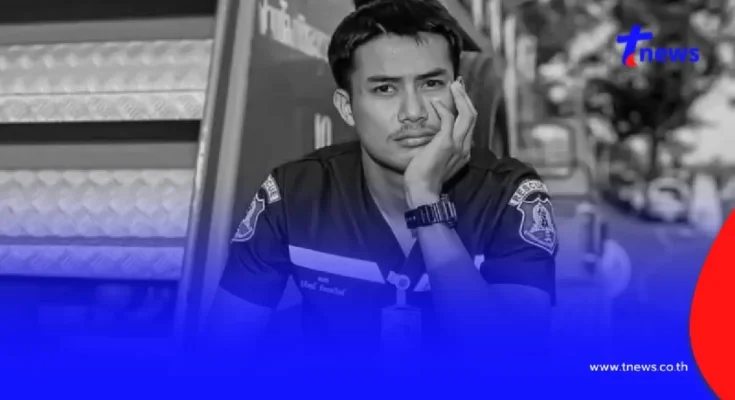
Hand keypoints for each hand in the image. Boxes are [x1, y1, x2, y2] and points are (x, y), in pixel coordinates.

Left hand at [403, 79, 476, 203]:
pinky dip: (444, 108)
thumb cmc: (424, 177)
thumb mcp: (436, 159)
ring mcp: (457, 145)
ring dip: (460, 97)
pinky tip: (435, 102)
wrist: (422, 191)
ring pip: (467, 115)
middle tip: (458, 84)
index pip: (470, 124)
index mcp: (464, 151)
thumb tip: (433, 137)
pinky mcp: (446, 143)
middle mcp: (465, 147)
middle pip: (472, 116)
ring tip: (454, 86)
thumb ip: (440, 147)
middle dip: (466, 97)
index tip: (459, 96)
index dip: (466, 107)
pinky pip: (449, 119)